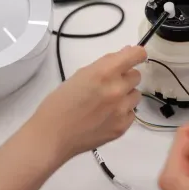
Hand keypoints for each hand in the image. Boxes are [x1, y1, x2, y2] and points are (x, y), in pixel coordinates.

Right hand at [30, 46, 146, 160]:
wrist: (51, 136)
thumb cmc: (60, 102)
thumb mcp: (81, 74)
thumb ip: (106, 63)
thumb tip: (127, 53)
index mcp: (105, 72)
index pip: (137, 55)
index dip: (136, 54)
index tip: (133, 57)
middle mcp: (117, 89)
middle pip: (136, 75)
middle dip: (125, 77)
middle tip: (109, 85)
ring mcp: (122, 110)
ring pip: (136, 94)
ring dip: (125, 95)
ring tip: (107, 103)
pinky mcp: (122, 127)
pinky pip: (132, 113)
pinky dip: (123, 112)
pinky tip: (106, 116)